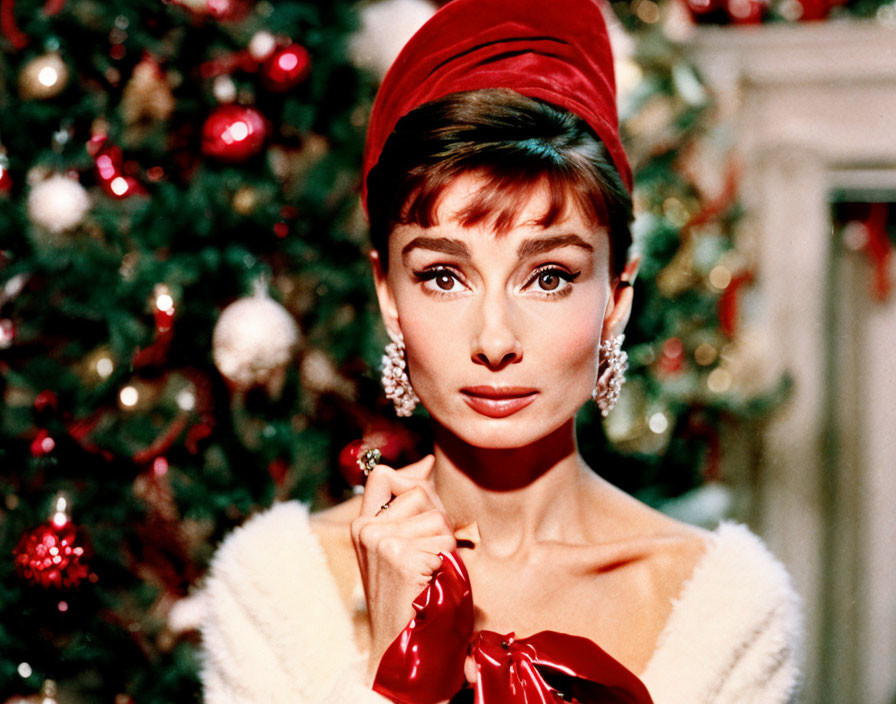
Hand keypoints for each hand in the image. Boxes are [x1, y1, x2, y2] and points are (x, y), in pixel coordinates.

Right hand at [350, 454, 456, 681]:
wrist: (400, 649)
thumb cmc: (410, 600)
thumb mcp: (405, 546)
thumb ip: (412, 505)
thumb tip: (428, 461)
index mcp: (363, 525)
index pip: (383, 475)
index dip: (412, 479)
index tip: (426, 498)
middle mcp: (365, 529)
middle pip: (422, 493)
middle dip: (438, 522)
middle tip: (429, 558)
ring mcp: (378, 540)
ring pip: (437, 519)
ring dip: (445, 546)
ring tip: (429, 574)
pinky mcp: (398, 555)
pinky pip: (444, 542)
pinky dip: (448, 564)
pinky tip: (431, 583)